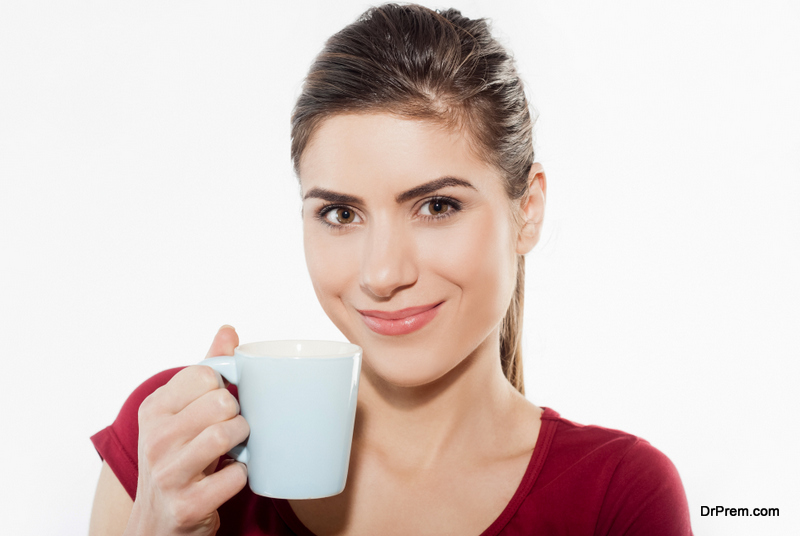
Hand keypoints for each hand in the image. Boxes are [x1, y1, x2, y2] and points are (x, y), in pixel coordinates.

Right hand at [125, 326, 249, 535]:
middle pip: (221, 402)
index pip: (205, 374)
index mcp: (153, 409)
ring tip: (235, 448)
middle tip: (232, 429)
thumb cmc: (178, 458)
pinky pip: (237, 475)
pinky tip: (230, 476)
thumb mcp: (181, 413)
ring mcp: (168, 473)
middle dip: (238, 414)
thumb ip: (205, 371)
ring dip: (244, 441)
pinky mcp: (187, 504)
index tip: (219, 404)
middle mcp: (155, 438)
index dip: (223, 387)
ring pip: (228, 434)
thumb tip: (229, 330)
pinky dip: (243, 475)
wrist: (157, 523)